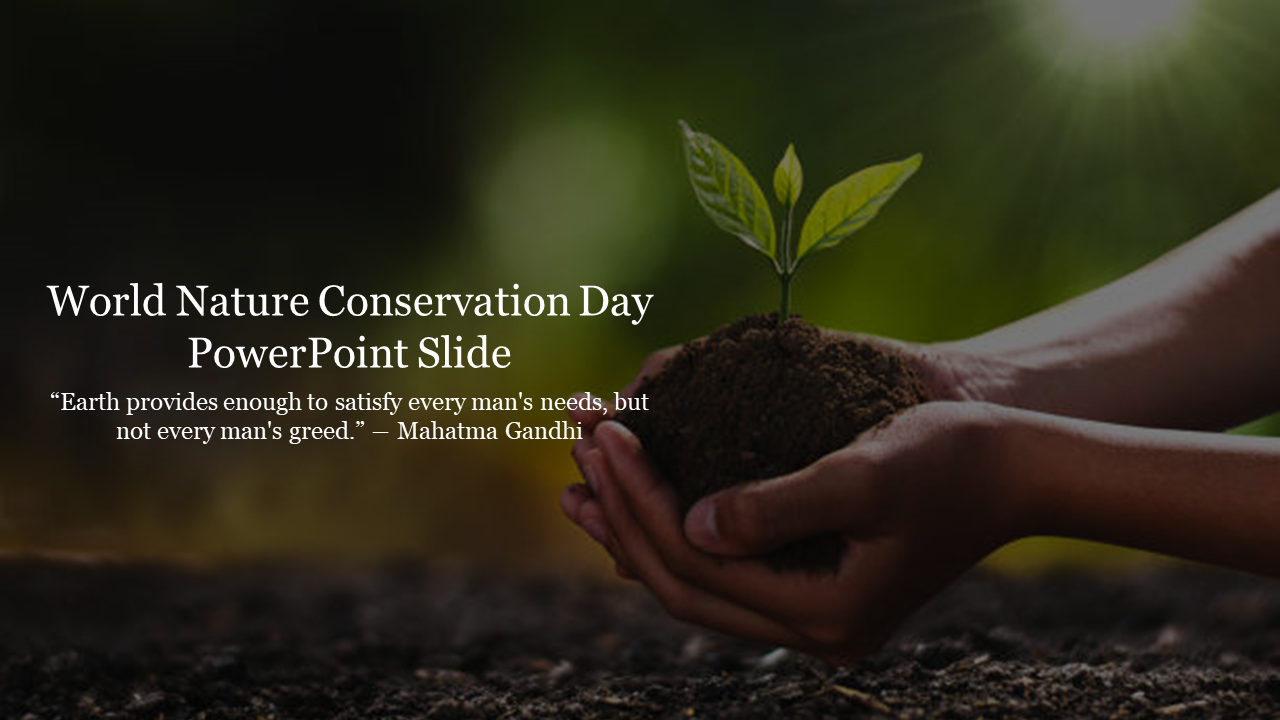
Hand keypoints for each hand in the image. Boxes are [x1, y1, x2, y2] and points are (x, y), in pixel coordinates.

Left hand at [564, 402, 1021, 663]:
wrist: (1015, 467)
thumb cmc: (951, 459)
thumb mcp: (865, 474)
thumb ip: (777, 505)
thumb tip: (690, 525)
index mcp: (822, 612)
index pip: (697, 560)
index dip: (640, 498)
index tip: (606, 434)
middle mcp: (810, 629)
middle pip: (684, 582)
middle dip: (623, 515)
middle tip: (578, 452)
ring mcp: (811, 614)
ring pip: (697, 581)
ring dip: (637, 528)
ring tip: (584, 483)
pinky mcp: (812, 585)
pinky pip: (723, 569)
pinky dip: (676, 531)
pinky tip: (646, 498)